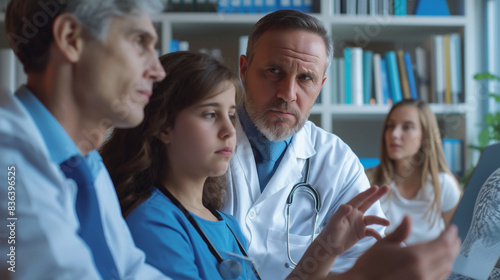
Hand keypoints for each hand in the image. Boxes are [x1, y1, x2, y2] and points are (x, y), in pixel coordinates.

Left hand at [286, 185, 389, 279]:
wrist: (330, 247)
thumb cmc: (330, 233)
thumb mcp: (334, 222)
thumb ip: (341, 213)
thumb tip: (349, 206)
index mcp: (349, 209)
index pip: (360, 199)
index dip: (368, 193)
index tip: (376, 187)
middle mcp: (355, 214)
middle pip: (368, 203)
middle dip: (377, 195)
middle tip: (387, 187)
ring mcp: (359, 223)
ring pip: (373, 219)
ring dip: (380, 220)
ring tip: (388, 223)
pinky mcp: (362, 233)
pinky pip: (372, 232)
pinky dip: (377, 235)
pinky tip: (380, 239)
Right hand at [343, 216, 460, 279]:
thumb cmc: (369, 265)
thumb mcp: (383, 244)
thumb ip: (400, 232)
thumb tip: (408, 218)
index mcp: (415, 256)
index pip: (442, 244)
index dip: (450, 235)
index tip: (452, 228)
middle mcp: (424, 271)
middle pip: (448, 257)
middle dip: (453, 245)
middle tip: (454, 237)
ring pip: (446, 269)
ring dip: (450, 258)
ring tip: (449, 249)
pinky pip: (438, 278)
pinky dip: (443, 269)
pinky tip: (438, 264)